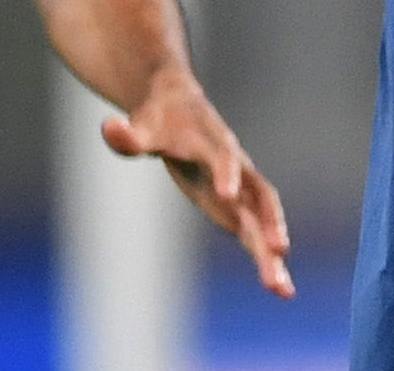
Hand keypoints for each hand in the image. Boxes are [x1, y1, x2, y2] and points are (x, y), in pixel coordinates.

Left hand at [103, 72, 293, 296]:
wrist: (180, 105)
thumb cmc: (160, 119)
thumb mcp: (142, 125)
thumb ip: (130, 134)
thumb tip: (109, 127)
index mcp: (214, 143)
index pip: (224, 157)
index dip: (226, 173)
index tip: (227, 194)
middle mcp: (236, 167)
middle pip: (260, 197)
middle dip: (270, 225)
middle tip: (279, 253)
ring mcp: (240, 187)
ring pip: (264, 218)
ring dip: (273, 249)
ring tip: (283, 288)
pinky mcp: (235, 203)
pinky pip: (255, 230)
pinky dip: (266, 256)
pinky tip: (278, 286)